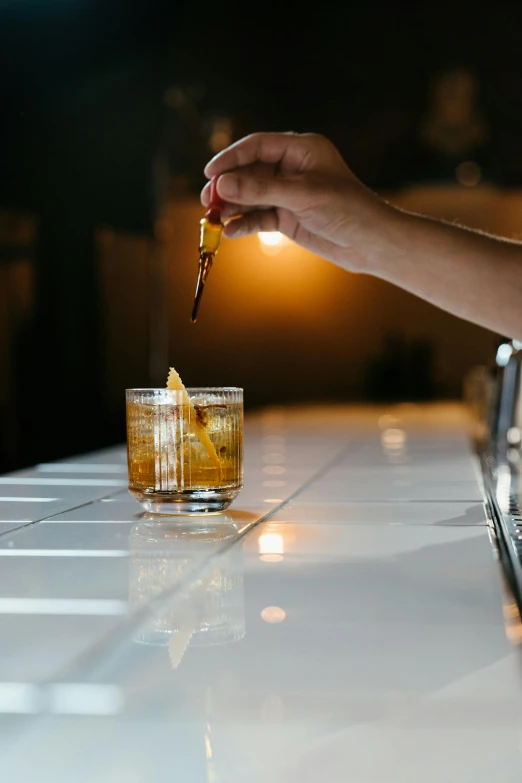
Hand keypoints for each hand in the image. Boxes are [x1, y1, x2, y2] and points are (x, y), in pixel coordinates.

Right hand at [201, 132, 397, 271]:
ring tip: (213, 218)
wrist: (370, 243)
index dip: (231, 158)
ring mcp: (289, 194)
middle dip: (228, 186)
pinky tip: (231, 232)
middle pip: (249, 172)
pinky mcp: (288, 217)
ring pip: (252, 196)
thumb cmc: (347, 209)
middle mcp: (292, 168)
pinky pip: (260, 217)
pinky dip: (245, 224)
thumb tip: (223, 184)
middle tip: (208, 200)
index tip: (210, 173)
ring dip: (233, 206)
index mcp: (301, 149)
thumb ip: (261, 189)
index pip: (257, 146)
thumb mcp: (302, 195)